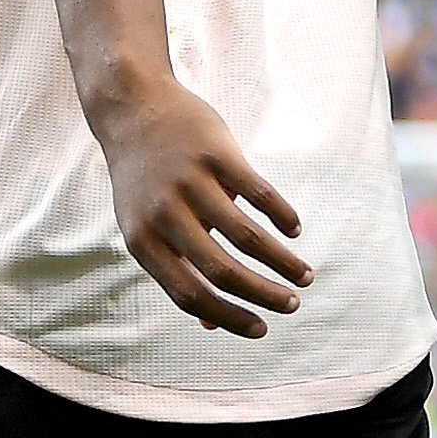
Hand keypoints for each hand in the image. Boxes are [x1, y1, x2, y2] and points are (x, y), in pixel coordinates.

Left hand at [89, 73, 311, 337]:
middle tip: (292, 304)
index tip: (261, 329)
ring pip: (245, 235)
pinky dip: (281, 215)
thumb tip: (209, 325)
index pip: (189, 295)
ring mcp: (190, 181)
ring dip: (281, 261)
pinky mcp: (215, 152)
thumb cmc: (144, 180)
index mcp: (143, 241)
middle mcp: (164, 214)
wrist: (132, 108)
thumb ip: (176, 270)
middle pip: (221, 270)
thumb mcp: (145, 227)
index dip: (228, 318)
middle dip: (263, 295)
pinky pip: (258, 192)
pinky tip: (293, 230)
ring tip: (304, 275)